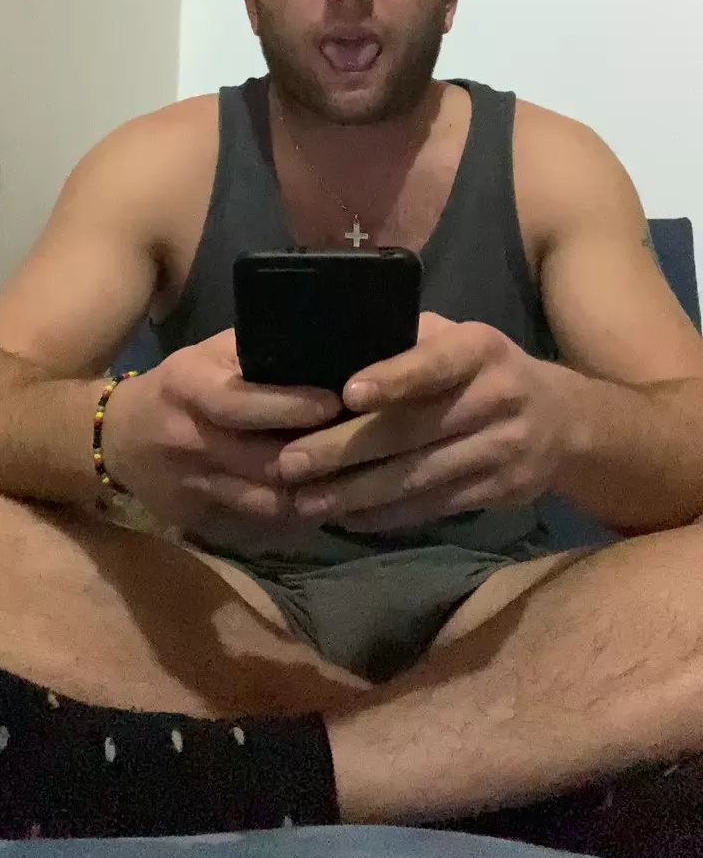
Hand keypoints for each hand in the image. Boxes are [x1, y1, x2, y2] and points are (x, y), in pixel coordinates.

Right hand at [103, 329, 340, 529]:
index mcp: (189, 389)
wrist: (115, 440)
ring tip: (358, 480)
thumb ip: (254, 353)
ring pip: (265, 501)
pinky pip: (256, 524)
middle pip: (261, 460)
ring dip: (314, 494)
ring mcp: (192, 487)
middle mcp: (189, 441)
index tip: (336, 404)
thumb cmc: (178, 387)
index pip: (240, 403)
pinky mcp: (197, 521)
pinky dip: (293, 516)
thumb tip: (320, 348)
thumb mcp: (206, 356)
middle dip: (316, 457)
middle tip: (365, 446)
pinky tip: (327, 504)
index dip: (289, 406)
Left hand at [274, 314, 571, 531]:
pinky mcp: (500, 491)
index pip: (435, 363)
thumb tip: (328, 351)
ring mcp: (502, 449)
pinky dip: (386, 516)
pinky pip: (433, 507)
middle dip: (345, 449)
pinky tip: (346, 518)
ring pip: (418, 477)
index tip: (348, 393)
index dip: (394, 378)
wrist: (566, 421)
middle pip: (413, 430)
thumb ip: (408, 342)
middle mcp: (496, 397)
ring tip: (305, 501)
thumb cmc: (486, 370)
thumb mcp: (459, 339)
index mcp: (480, 349)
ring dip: (356, 493)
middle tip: (290, 463)